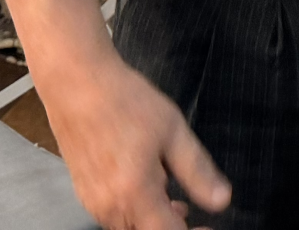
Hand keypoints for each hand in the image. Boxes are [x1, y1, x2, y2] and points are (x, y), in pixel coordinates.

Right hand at [42, 53, 229, 228]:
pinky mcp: (83, 191)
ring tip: (167, 187)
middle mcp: (109, 206)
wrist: (77, 83)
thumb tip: (221, 200)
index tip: (208, 224)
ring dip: (150, 218)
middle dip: (169, 225)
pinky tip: (142, 180)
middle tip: (188, 205)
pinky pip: (112, 213)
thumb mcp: (173, 131)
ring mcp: (92, 201)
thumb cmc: (124, 102)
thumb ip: (197, 171)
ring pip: (127, 226)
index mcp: (135, 195)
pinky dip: (132, 208)